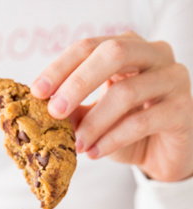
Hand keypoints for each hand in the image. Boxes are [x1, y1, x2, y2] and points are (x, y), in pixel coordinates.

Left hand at [31, 31, 192, 181]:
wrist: (164, 154)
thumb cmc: (128, 130)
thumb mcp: (95, 117)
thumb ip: (73, 109)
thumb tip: (40, 108)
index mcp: (128, 49)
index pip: (90, 47)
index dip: (61, 67)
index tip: (37, 91)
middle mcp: (154, 55)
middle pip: (113, 55)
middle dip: (77, 84)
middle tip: (54, 112)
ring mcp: (173, 79)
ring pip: (126, 93)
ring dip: (94, 122)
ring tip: (77, 145)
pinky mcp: (182, 109)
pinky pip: (141, 121)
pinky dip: (112, 139)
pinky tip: (95, 153)